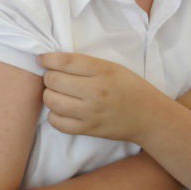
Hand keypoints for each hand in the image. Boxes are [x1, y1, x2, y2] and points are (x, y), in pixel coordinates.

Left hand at [40, 52, 164, 142]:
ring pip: (52, 101)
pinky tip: (61, 110)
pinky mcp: (88, 130)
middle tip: (54, 77)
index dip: (47, 59)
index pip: (65, 62)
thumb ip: (84, 64)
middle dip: (49, 77)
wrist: (149, 117)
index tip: (41, 59)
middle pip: (54, 80)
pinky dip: (54, 115)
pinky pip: (58, 123)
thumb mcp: (111, 67)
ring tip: (57, 93)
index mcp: (102, 71)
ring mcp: (91, 113)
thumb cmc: (129, 87)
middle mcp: (95, 92)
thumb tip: (52, 61)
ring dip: (49, 95)